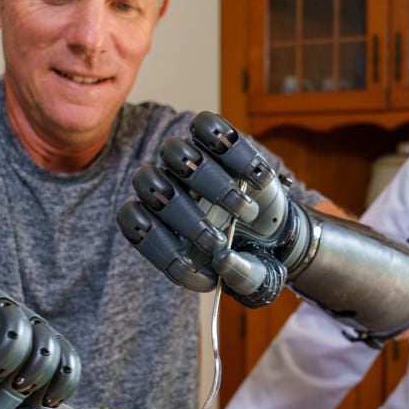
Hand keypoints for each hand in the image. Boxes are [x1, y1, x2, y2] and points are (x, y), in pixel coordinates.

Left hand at [118, 112, 303, 307]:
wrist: (275, 234)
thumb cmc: (247, 259)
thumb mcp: (250, 281)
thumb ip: (237, 276)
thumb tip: (223, 259)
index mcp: (157, 225)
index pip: (133, 221)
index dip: (154, 241)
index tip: (183, 262)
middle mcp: (166, 188)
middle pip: (150, 184)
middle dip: (185, 218)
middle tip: (216, 242)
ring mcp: (189, 160)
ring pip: (175, 152)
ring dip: (209, 183)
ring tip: (243, 212)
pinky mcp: (217, 141)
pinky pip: (209, 126)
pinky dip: (232, 150)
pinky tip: (257, 178)